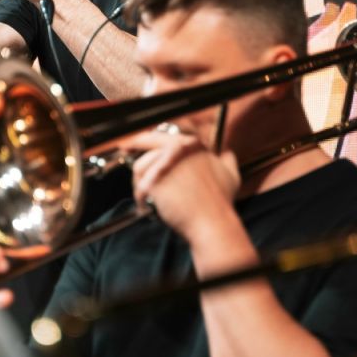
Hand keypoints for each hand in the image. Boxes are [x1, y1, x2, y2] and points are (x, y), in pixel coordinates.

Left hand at [127, 128, 239, 244]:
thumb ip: (227, 159)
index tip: (140, 139)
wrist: (212, 221)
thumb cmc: (220, 201)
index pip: (164, 134)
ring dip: (139, 180)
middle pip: (147, 141)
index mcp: (192, 145)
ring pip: (139, 166)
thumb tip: (227, 152)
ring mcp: (164, 164)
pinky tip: (146, 206)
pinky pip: (139, 187)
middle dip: (133, 143)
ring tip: (145, 194)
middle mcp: (177, 149)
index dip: (149, 137)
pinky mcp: (154, 182)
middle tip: (125, 146)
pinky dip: (140, 197)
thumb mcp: (231, 174)